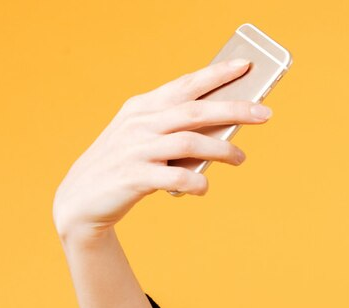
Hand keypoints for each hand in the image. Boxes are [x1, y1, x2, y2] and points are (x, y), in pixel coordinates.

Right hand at [52, 59, 271, 237]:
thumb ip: (176, 129)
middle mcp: (140, 123)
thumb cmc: (126, 165)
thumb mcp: (145, 138)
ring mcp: (136, 149)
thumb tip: (226, 126)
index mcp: (143, 107)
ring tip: (241, 158)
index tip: (246, 67)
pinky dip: (198, 181)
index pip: (185, 85)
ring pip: (189, 142)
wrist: (82, 199)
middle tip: (266, 114)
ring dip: (222, 149)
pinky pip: (177, 177)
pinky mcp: (134, 177)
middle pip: (195, 110)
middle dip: (234, 109)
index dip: (217, 75)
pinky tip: (205, 186)